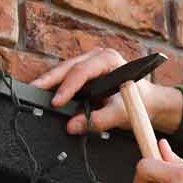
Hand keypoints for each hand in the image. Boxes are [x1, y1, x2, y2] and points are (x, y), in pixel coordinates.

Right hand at [30, 47, 182, 135]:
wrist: (149, 102)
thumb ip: (100, 120)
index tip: (56, 102)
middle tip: (33, 89)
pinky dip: (56, 86)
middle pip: (68, 67)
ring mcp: (89, 64)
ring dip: (50, 82)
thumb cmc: (140, 102)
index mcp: (109, 59)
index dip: (67, 87)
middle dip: (49, 79)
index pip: (82, 71)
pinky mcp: (85, 74)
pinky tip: (44, 93)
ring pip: (64, 71)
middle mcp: (97, 57)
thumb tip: (72, 126)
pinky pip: (67, 78)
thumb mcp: (123, 113)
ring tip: (33, 92)